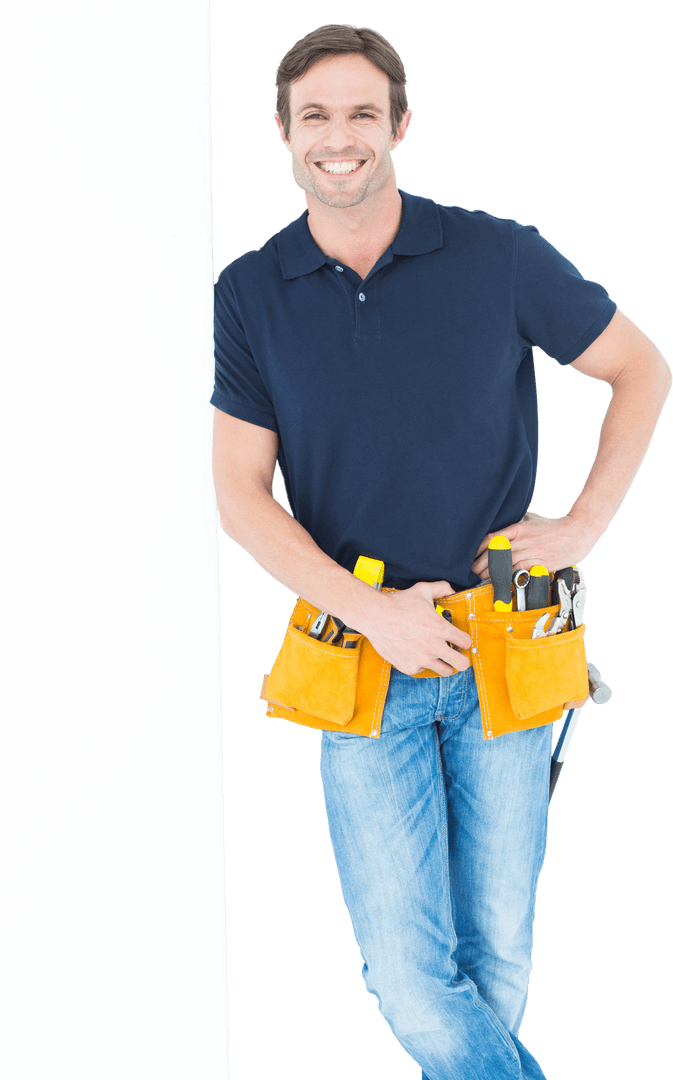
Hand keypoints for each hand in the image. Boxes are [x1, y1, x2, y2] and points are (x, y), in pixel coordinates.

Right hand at [359, 581, 471, 677]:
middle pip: (462, 664)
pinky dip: (421, 663)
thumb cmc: (398, 603)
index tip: (459, 640)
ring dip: (443, 663)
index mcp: (441, 629)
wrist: (375, 616)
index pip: (466, 642)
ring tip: (435, 654)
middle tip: (456, 654)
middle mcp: (435, 647)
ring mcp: (422, 660)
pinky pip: (422, 670)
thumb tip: (451, 589)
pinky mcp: (410, 667)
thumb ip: (441, 588)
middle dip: (462, 659)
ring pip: (445, 671)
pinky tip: (414, 652)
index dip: (464, 640)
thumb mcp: (422, 590)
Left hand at [471, 511, 598, 579]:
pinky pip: (519, 572)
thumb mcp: (532, 519)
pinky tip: (500, 582)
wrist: (577, 533)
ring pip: (505, 564)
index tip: (470, 556)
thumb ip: (517, 524)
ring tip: (481, 578)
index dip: (478, 548)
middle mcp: (522, 540)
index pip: (492, 537)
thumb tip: (503, 526)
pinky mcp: (539, 563)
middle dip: (481, 564)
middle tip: (472, 571)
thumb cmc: (554, 527)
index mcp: (518, 528)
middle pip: (495, 553)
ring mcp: (530, 552)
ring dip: (491, 573)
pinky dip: (508, 578)